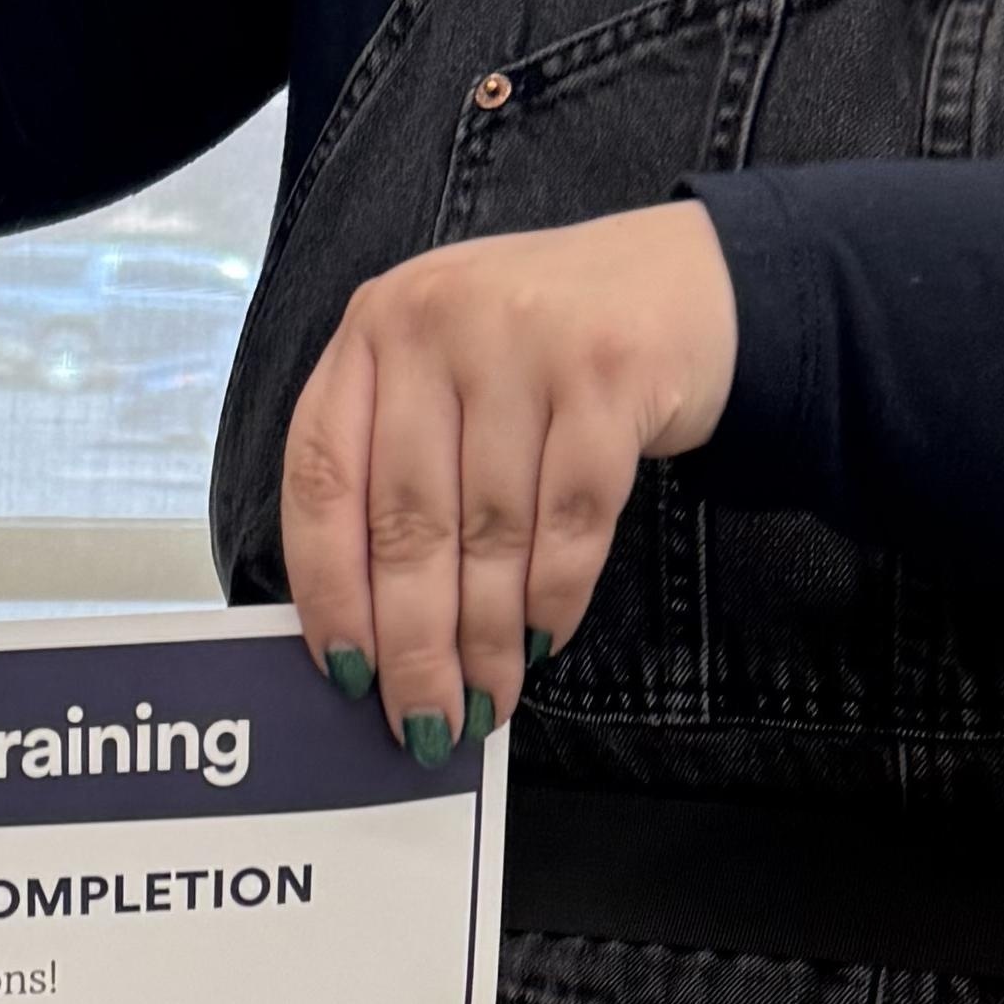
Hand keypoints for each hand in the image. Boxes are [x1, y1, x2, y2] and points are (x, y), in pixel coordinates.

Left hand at [279, 201, 738, 764]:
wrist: (681, 281)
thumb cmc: (536, 357)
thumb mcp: (441, 384)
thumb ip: (391, 474)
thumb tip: (367, 639)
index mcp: (373, 330)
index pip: (321, 479)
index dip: (328, 591)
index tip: (344, 674)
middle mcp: (438, 321)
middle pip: (408, 523)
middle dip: (415, 645)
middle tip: (423, 722)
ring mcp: (527, 338)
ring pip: (491, 533)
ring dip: (487, 639)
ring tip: (486, 701)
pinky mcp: (611, 371)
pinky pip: (573, 520)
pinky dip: (555, 597)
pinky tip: (543, 643)